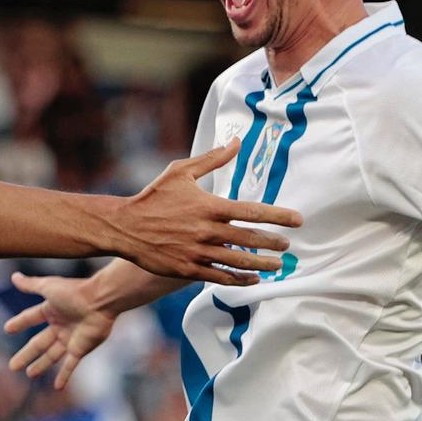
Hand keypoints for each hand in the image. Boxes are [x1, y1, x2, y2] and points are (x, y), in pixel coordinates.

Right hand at [6, 273, 116, 390]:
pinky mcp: (80, 349)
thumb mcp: (48, 287)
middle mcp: (59, 326)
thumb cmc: (75, 291)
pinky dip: (64, 376)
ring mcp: (70, 339)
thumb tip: (14, 276)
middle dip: (26, 355)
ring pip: (51, 356)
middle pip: (38, 343)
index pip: (30, 318)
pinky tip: (58, 387)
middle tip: (13, 366)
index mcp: (51, 310)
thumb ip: (30, 285)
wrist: (100, 300)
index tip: (7, 329)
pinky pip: (70, 365)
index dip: (19, 323)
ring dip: (40, 365)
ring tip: (29, 374)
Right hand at [117, 141, 300, 285]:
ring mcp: (198, 252)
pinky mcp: (188, 269)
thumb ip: (212, 159)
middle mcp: (207, 231)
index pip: (253, 211)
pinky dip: (239, 279)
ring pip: (239, 262)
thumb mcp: (180, 171)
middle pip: (251, 240)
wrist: (124, 227)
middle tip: (287, 246)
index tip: (298, 220)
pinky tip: (252, 278)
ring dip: (262, 265)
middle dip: (273, 244)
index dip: (279, 216)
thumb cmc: (152, 197)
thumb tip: (236, 142)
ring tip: (277, 266)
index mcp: (209, 206)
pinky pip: (220, 277)